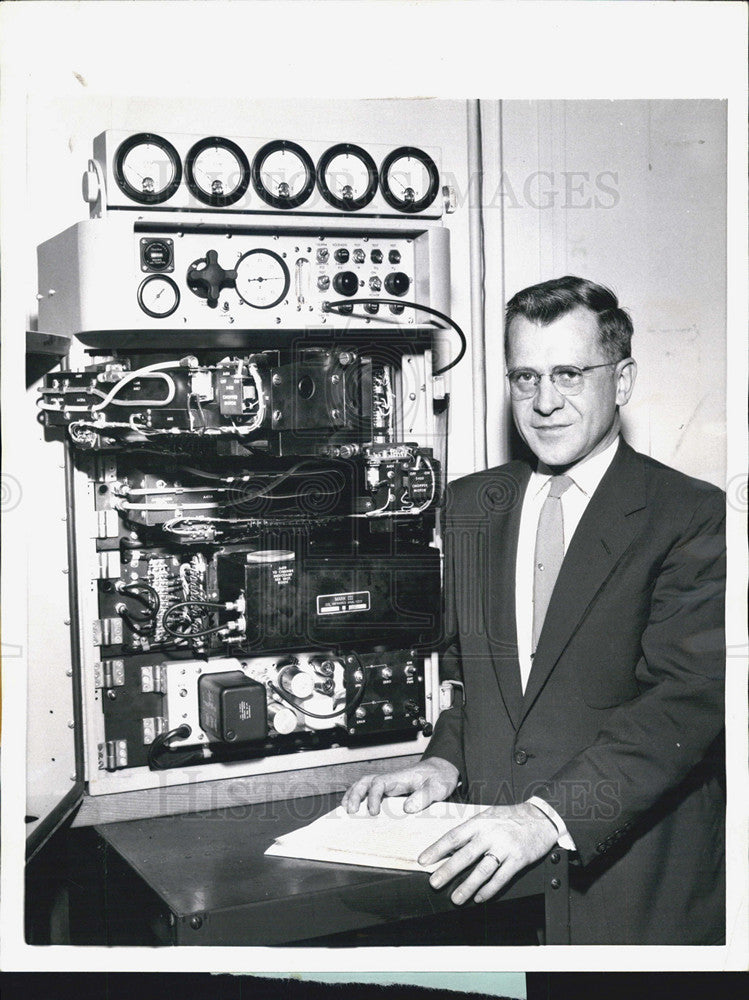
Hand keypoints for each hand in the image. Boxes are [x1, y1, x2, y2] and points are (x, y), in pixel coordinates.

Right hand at [341, 757, 459, 814]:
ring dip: (354, 794)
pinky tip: (356, 806)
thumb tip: (406, 808)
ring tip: (346, 809)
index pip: (379, 783)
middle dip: (355, 794)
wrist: (443, 769)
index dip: (372, 797)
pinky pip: (371, 789)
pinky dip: (360, 795)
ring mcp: (391, 782)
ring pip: (365, 783)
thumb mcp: (438, 788)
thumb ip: (424, 797)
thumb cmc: (440, 777)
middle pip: (366, 781)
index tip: (372, 812)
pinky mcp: (391, 788)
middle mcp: (392, 778)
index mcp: (401, 778)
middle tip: (350, 811)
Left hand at [418, 802, 557, 905]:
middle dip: (448, 870)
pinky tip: (479, 897)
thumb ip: (470, 831)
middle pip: (465, 855)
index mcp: (480, 822)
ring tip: (456, 898)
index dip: (437, 849)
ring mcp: (505, 847)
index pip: (454, 836)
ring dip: (468, 886)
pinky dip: (489, 890)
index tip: (424, 860)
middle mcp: (491, 834)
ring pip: (483, 870)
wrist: (541, 817)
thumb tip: (449, 848)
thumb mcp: (487, 817)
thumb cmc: (510, 818)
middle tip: (434, 882)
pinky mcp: (519, 859)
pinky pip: (501, 878)